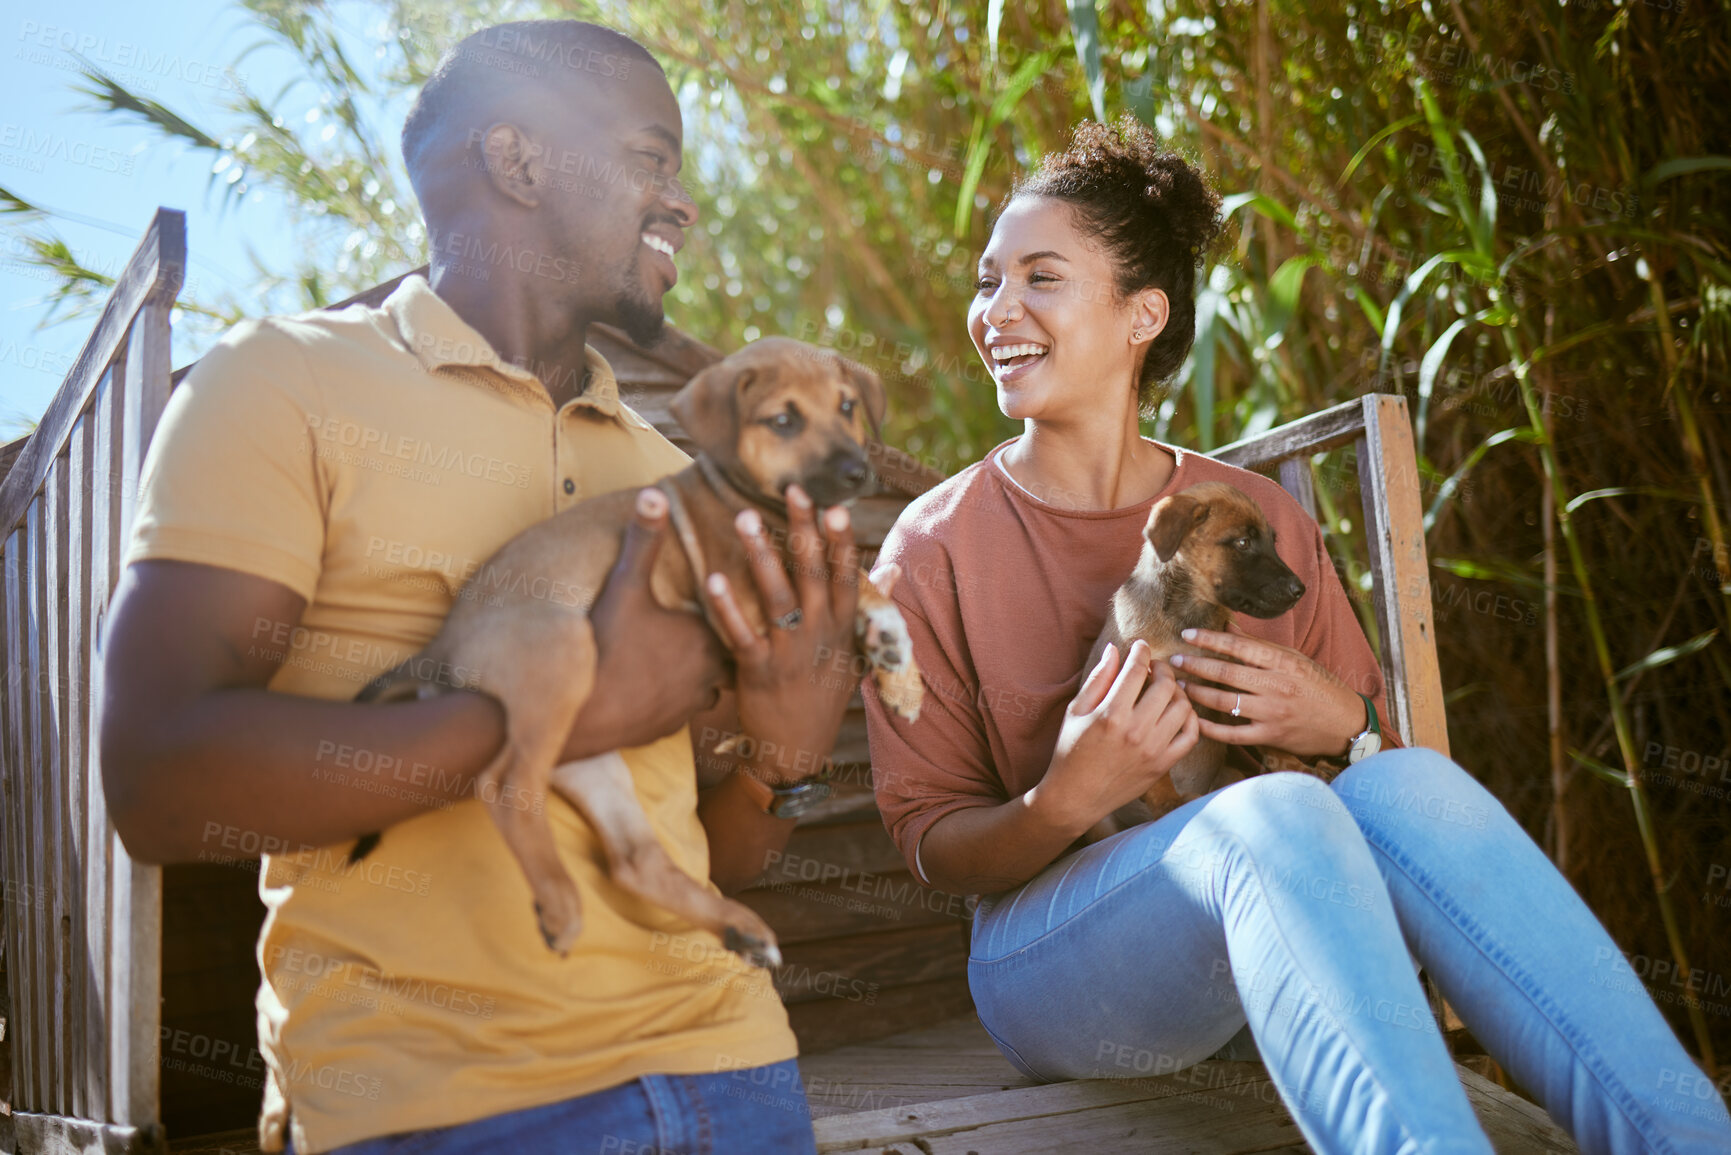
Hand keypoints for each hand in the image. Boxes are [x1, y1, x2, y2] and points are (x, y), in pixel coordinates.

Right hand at [561, 488, 728, 759]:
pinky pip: (683, 710)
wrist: (579, 713)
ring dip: (697, 672)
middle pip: (725, 653)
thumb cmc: (604, 645)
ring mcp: (689, 706)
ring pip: (708, 685)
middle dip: (714, 641)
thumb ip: (644, 540)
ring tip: (676, 656)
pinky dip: (673, 698)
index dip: (724, 607)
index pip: (732, 618)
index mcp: (706, 636)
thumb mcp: (625, 586)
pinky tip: (652, 685)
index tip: (715, 598)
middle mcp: (708, 674)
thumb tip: (654, 493)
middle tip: (696, 627)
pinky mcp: (669, 730)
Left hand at [702, 485, 859, 785]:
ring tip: (745, 517)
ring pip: (777, 595)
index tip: (835, 506)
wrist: (795, 754)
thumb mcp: (858, 656)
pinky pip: (741, 633)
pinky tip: (713, 577)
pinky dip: (727, 606)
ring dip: (762, 554)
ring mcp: (789, 652)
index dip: (841, 541)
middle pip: (814, 575)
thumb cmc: (823, 698)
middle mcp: (819, 635)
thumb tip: (894, 570)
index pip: (847, 577)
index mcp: (842, 629)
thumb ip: (871, 610)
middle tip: (792, 489)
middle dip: (803, 531)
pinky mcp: (758, 670)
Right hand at [1029, 640, 1198, 838]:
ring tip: (1165, 690)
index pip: (1136, 670)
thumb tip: (1115, 650)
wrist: (1075, 797)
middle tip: (1154, 668)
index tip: (1141, 646)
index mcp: (1110, 714)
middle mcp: (1135, 731)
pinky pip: (1191, 736)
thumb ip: (1098, 678)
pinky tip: (1176, 713)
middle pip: (1165, 685)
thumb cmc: (1070, 750)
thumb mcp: (1076, 711)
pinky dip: (1190, 719)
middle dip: (1162, 669)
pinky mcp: (1163, 765)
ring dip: (1177, 692)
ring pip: (1183, 707)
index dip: (1141, 652)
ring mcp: (1153, 750)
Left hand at [1168, 628, 1364, 757]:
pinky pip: (1233, 734)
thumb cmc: (1320, 687)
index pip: (1238, 646)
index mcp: (1283, 662)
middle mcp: (1276, 686)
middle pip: (1225, 673)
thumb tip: (1229, 627)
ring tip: (1179, 685)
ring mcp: (1272, 713)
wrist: (1346, 724)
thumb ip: (1262, 647)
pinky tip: (1195, 720)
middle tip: (1174, 660)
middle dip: (1195, 664)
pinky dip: (1211, 728)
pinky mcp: (1270, 736)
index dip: (1209, 639)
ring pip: (1224, 702)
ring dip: (1197, 693)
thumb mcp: (1296, 660)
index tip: (1187, 634)